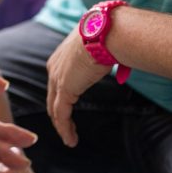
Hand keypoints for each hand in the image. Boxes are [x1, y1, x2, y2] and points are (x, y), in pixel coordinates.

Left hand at [46, 29, 109, 146]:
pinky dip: (65, 129)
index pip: (57, 82)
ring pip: (55, 109)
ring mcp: (57, 79)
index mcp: (61, 57)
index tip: (68, 109)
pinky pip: (61, 115)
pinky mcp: (64, 90)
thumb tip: (119, 58)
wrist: (104, 32)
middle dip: (58, 114)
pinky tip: (71, 141)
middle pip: (52, 97)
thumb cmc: (107, 35)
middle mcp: (54, 67)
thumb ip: (102, 56)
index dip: (61, 97)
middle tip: (66, 128)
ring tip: (70, 139)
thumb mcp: (100, 46)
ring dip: (62, 126)